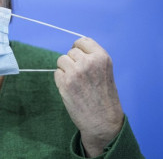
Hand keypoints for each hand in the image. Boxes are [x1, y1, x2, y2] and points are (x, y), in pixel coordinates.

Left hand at [55, 37, 123, 156]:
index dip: (78, 49)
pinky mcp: (65, 83)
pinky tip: (71, 89)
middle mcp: (89, 62)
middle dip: (72, 62)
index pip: (82, 41)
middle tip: (80, 76)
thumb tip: (73, 50)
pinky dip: (60, 80)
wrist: (103, 121)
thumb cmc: (104, 97)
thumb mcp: (105, 71)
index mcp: (101, 58)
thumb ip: (92, 59)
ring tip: (76, 82)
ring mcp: (76, 72)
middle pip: (70, 52)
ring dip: (65, 70)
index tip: (79, 57)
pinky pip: (57, 73)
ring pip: (61, 61)